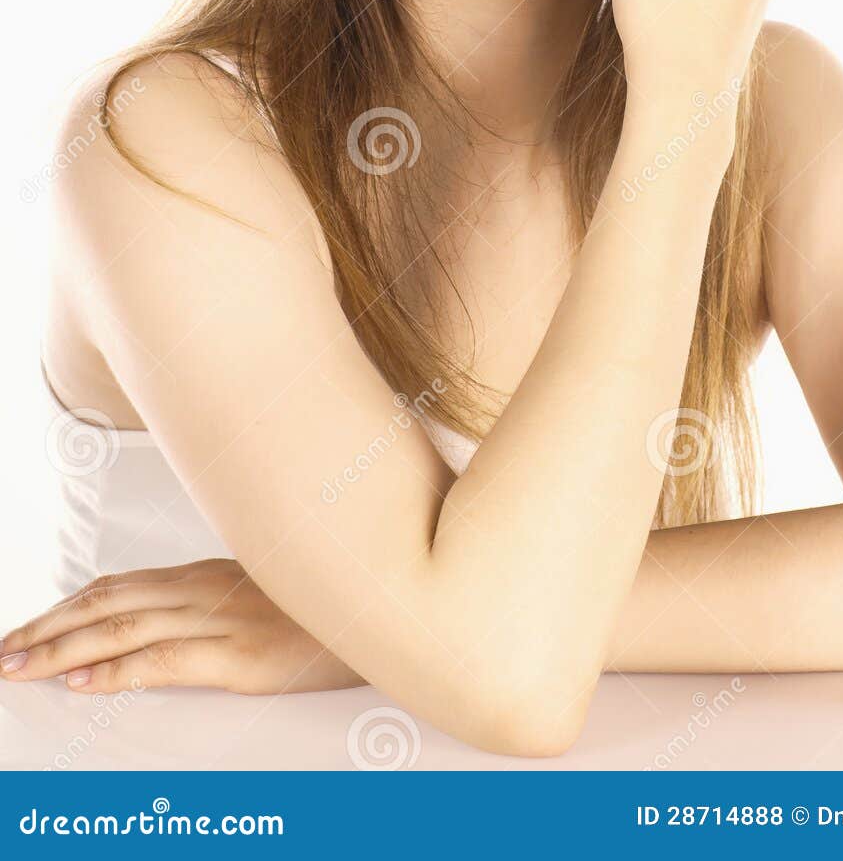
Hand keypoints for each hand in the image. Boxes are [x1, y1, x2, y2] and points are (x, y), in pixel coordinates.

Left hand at [0, 558, 365, 695]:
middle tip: (3, 651)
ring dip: (61, 649)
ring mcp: (222, 619)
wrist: (391, 605)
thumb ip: (223, 599)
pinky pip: (163, 660)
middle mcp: (207, 589)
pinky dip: (116, 671)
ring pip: (122, 628)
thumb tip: (177, 614)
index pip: (119, 585)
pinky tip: (82, 681)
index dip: (67, 606)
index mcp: (210, 574)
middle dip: (47, 627)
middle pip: (107, 603)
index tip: (28, 625)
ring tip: (18, 666)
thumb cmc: (333, 607)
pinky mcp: (240, 655)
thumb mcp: (270, 593)